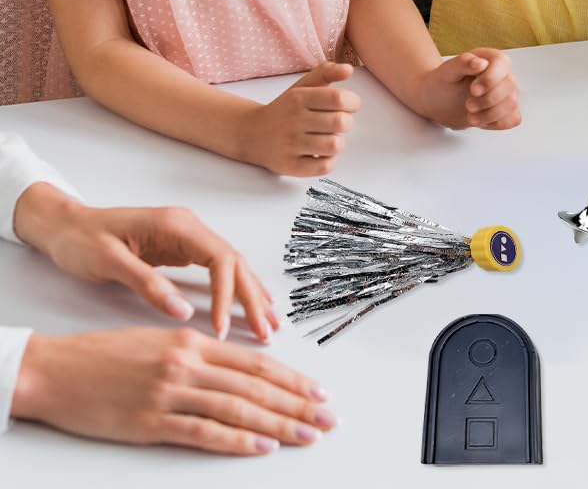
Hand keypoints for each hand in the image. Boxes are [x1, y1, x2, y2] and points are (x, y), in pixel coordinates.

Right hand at [12, 328, 335, 453]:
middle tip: (328, 416)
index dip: (291, 378)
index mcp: (194, 341)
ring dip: (279, 423)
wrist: (57, 370)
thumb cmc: (107, 355)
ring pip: (238, 408)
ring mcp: (171, 393)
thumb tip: (241, 370)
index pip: (255, 363)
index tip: (318, 391)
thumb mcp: (161, 342)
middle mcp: (189, 363)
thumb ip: (202, 354)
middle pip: (256, 386)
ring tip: (308, 433)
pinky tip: (262, 447)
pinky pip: (204, 432)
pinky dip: (237, 441)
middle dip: (297, 402)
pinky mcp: (152, 422)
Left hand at [13, 187, 276, 340]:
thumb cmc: (82, 240)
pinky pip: (219, 269)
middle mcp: (190, 228)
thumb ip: (147, 284)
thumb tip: (183, 312)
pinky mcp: (182, 249)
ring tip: (268, 321)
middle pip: (235, 262)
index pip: (220, 259)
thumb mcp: (110, 262)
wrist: (64, 224)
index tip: (222, 328)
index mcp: (178, 225)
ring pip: (232, 265)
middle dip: (252, 297)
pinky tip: (250, 300)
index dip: (227, 295)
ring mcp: (189, 238)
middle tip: (267, 330)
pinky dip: (236, 287)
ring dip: (251, 293)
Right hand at [240, 62, 358, 175]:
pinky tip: (321, 153)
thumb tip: (349, 69)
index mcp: (299, 98)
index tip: (350, 105)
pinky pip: (324, 166)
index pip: (339, 98)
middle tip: (338, 123)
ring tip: (329, 138)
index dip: (353, 102)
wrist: (251, 133)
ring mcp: (290, 144)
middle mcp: (293, 120)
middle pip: (340, 123)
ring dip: (338, 142)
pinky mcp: (289, 166)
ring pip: (334, 146)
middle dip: (347, 122)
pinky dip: (329, 160)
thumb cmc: (286, 109)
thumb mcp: (303, 85)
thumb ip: (327, 72)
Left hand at [420, 48, 520, 129]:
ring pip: (511, 105)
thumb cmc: (443, 83)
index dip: (490, 79)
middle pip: (509, 86)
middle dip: (487, 100)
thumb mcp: (447, 71)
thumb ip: (464, 63)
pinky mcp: (506, 111)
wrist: (437, 100)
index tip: (473, 90)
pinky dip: (495, 123)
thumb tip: (481, 63)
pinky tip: (480, 120)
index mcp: (491, 58)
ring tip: (471, 116)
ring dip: (489, 114)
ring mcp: (506, 93)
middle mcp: (503, 74)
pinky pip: (513, 119)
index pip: (502, 64)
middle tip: (468, 105)